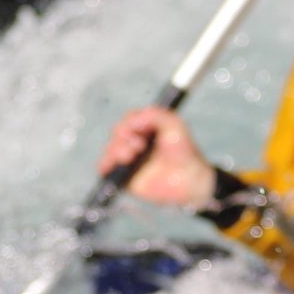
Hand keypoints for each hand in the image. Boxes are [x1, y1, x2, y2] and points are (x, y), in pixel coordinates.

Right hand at [97, 106, 215, 210]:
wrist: (188, 179)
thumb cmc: (185, 152)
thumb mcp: (174, 125)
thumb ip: (155, 114)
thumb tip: (131, 121)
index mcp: (147, 129)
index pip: (130, 119)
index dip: (130, 121)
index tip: (140, 128)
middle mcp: (136, 142)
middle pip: (117, 132)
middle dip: (124, 136)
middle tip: (139, 145)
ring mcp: (129, 159)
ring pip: (110, 148)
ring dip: (116, 149)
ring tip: (130, 156)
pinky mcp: (123, 176)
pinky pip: (104, 168)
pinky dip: (105, 164)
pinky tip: (117, 164)